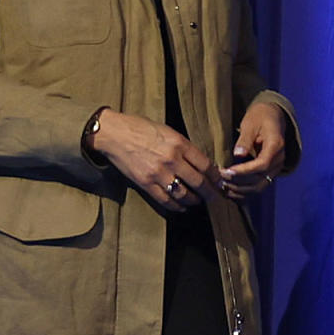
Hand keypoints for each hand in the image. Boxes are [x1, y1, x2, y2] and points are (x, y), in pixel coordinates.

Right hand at [88, 109, 221, 211]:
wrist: (113, 134)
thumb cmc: (140, 128)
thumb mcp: (168, 131)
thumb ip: (184, 147)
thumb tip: (200, 162)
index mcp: (179, 144)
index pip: (206, 165)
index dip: (215, 177)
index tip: (219, 181)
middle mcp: (171, 160)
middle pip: (199, 183)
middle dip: (210, 192)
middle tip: (215, 196)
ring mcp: (158, 174)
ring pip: (184, 195)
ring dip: (194, 201)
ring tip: (198, 201)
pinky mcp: (146, 184)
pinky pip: (166, 201)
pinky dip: (177, 206)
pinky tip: (181, 206)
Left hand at [219, 100, 287, 198]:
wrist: (272, 118)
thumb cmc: (260, 117)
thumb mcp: (251, 123)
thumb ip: (245, 139)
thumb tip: (238, 154)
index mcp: (276, 145)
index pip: (262, 164)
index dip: (244, 171)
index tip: (227, 171)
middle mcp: (279, 160)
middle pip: (260, 179)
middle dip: (239, 182)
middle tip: (220, 179)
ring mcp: (276, 168)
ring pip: (259, 186)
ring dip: (241, 189)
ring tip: (223, 186)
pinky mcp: (270, 173)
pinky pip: (258, 186)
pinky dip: (244, 191)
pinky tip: (230, 190)